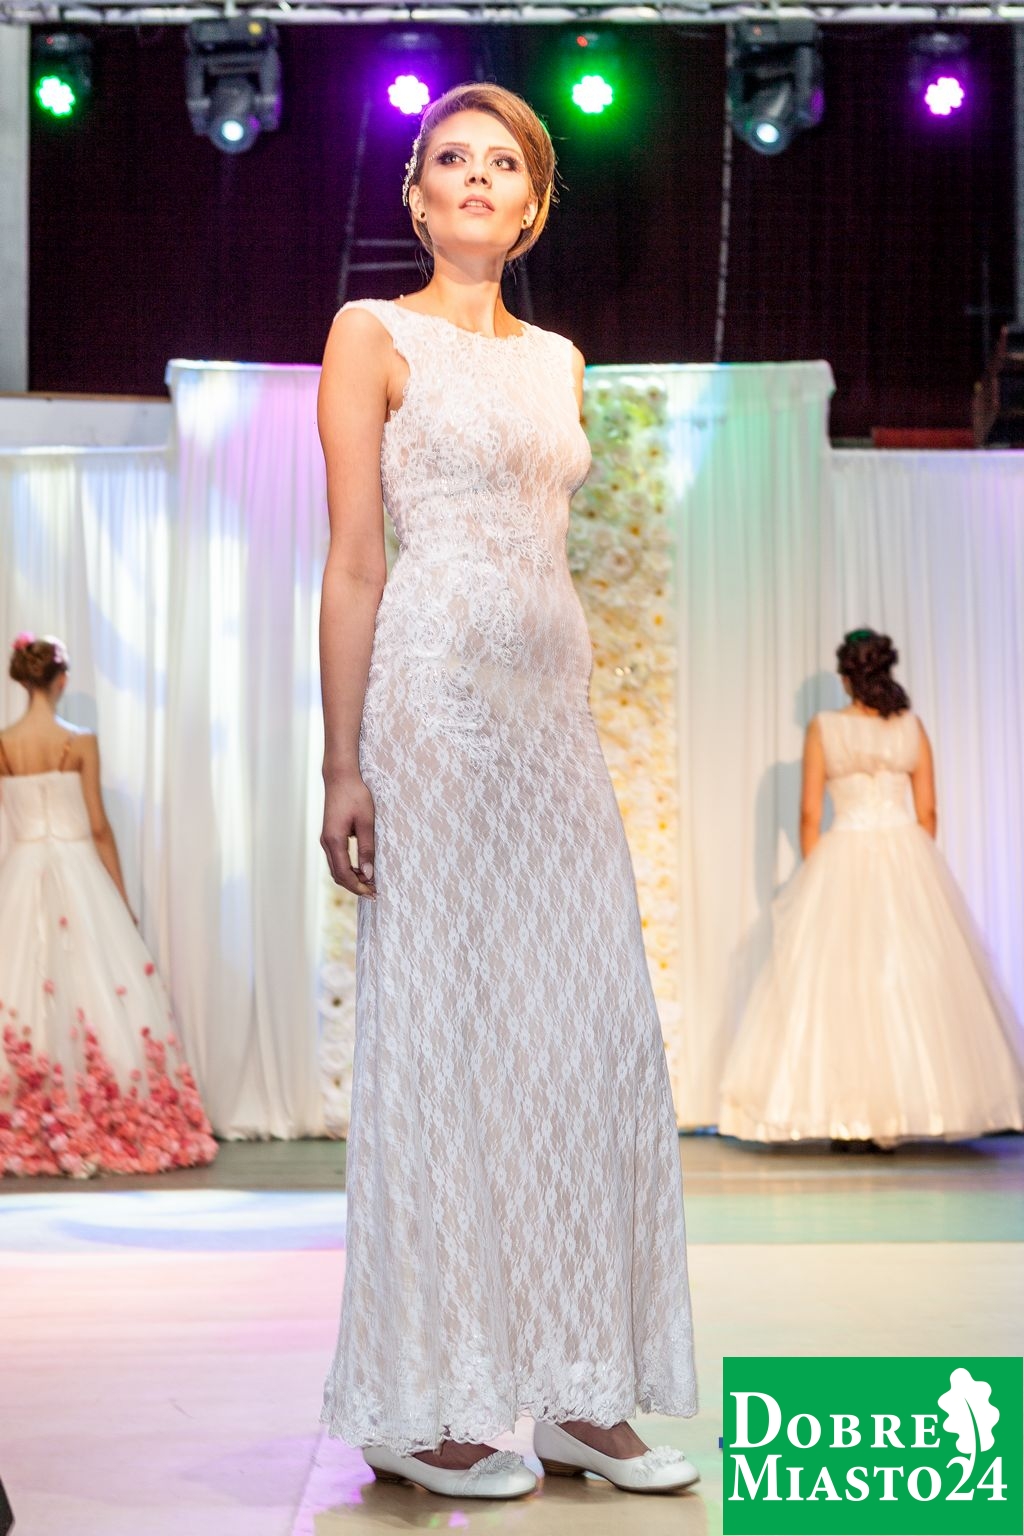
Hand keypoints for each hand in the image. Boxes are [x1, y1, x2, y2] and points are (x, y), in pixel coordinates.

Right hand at [322, 773, 376, 897]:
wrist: (340, 777)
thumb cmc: (355, 796)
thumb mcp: (366, 822)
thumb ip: (367, 848)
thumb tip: (369, 874)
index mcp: (334, 841)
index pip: (344, 874)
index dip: (358, 887)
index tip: (373, 893)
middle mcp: (326, 843)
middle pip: (338, 875)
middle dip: (355, 886)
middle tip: (374, 893)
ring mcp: (326, 840)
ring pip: (336, 869)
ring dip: (351, 879)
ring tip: (370, 883)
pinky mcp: (330, 836)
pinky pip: (336, 860)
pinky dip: (348, 869)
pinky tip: (362, 870)